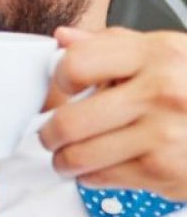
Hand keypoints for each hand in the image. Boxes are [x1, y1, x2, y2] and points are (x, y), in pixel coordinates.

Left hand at [39, 26, 186, 199]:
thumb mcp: (167, 51)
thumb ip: (112, 44)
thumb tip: (63, 38)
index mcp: (156, 54)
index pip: (76, 65)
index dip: (58, 80)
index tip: (61, 89)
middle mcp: (161, 92)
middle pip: (68, 121)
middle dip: (49, 133)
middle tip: (51, 134)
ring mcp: (163, 134)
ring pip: (78, 156)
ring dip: (64, 160)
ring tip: (68, 155)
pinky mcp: (164, 170)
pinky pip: (100, 178)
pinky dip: (90, 176)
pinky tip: (101, 166)